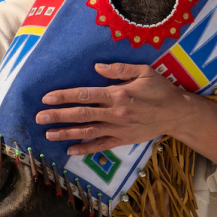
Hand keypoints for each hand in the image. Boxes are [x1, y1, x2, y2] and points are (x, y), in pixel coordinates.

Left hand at [34, 62, 195, 154]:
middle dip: (58, 116)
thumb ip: (119, 69)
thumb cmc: (160, 89)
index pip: (85, 95)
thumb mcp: (143, 71)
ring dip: (66, 133)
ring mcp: (118, 129)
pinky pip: (101, 145)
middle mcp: (114, 113)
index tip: (47, 97)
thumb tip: (96, 66)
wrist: (177, 113)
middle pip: (81, 115)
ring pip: (87, 132)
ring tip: (47, 134)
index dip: (64, 96)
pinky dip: (85, 149)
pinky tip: (70, 150)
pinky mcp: (123, 139)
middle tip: (39, 117)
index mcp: (117, 94)